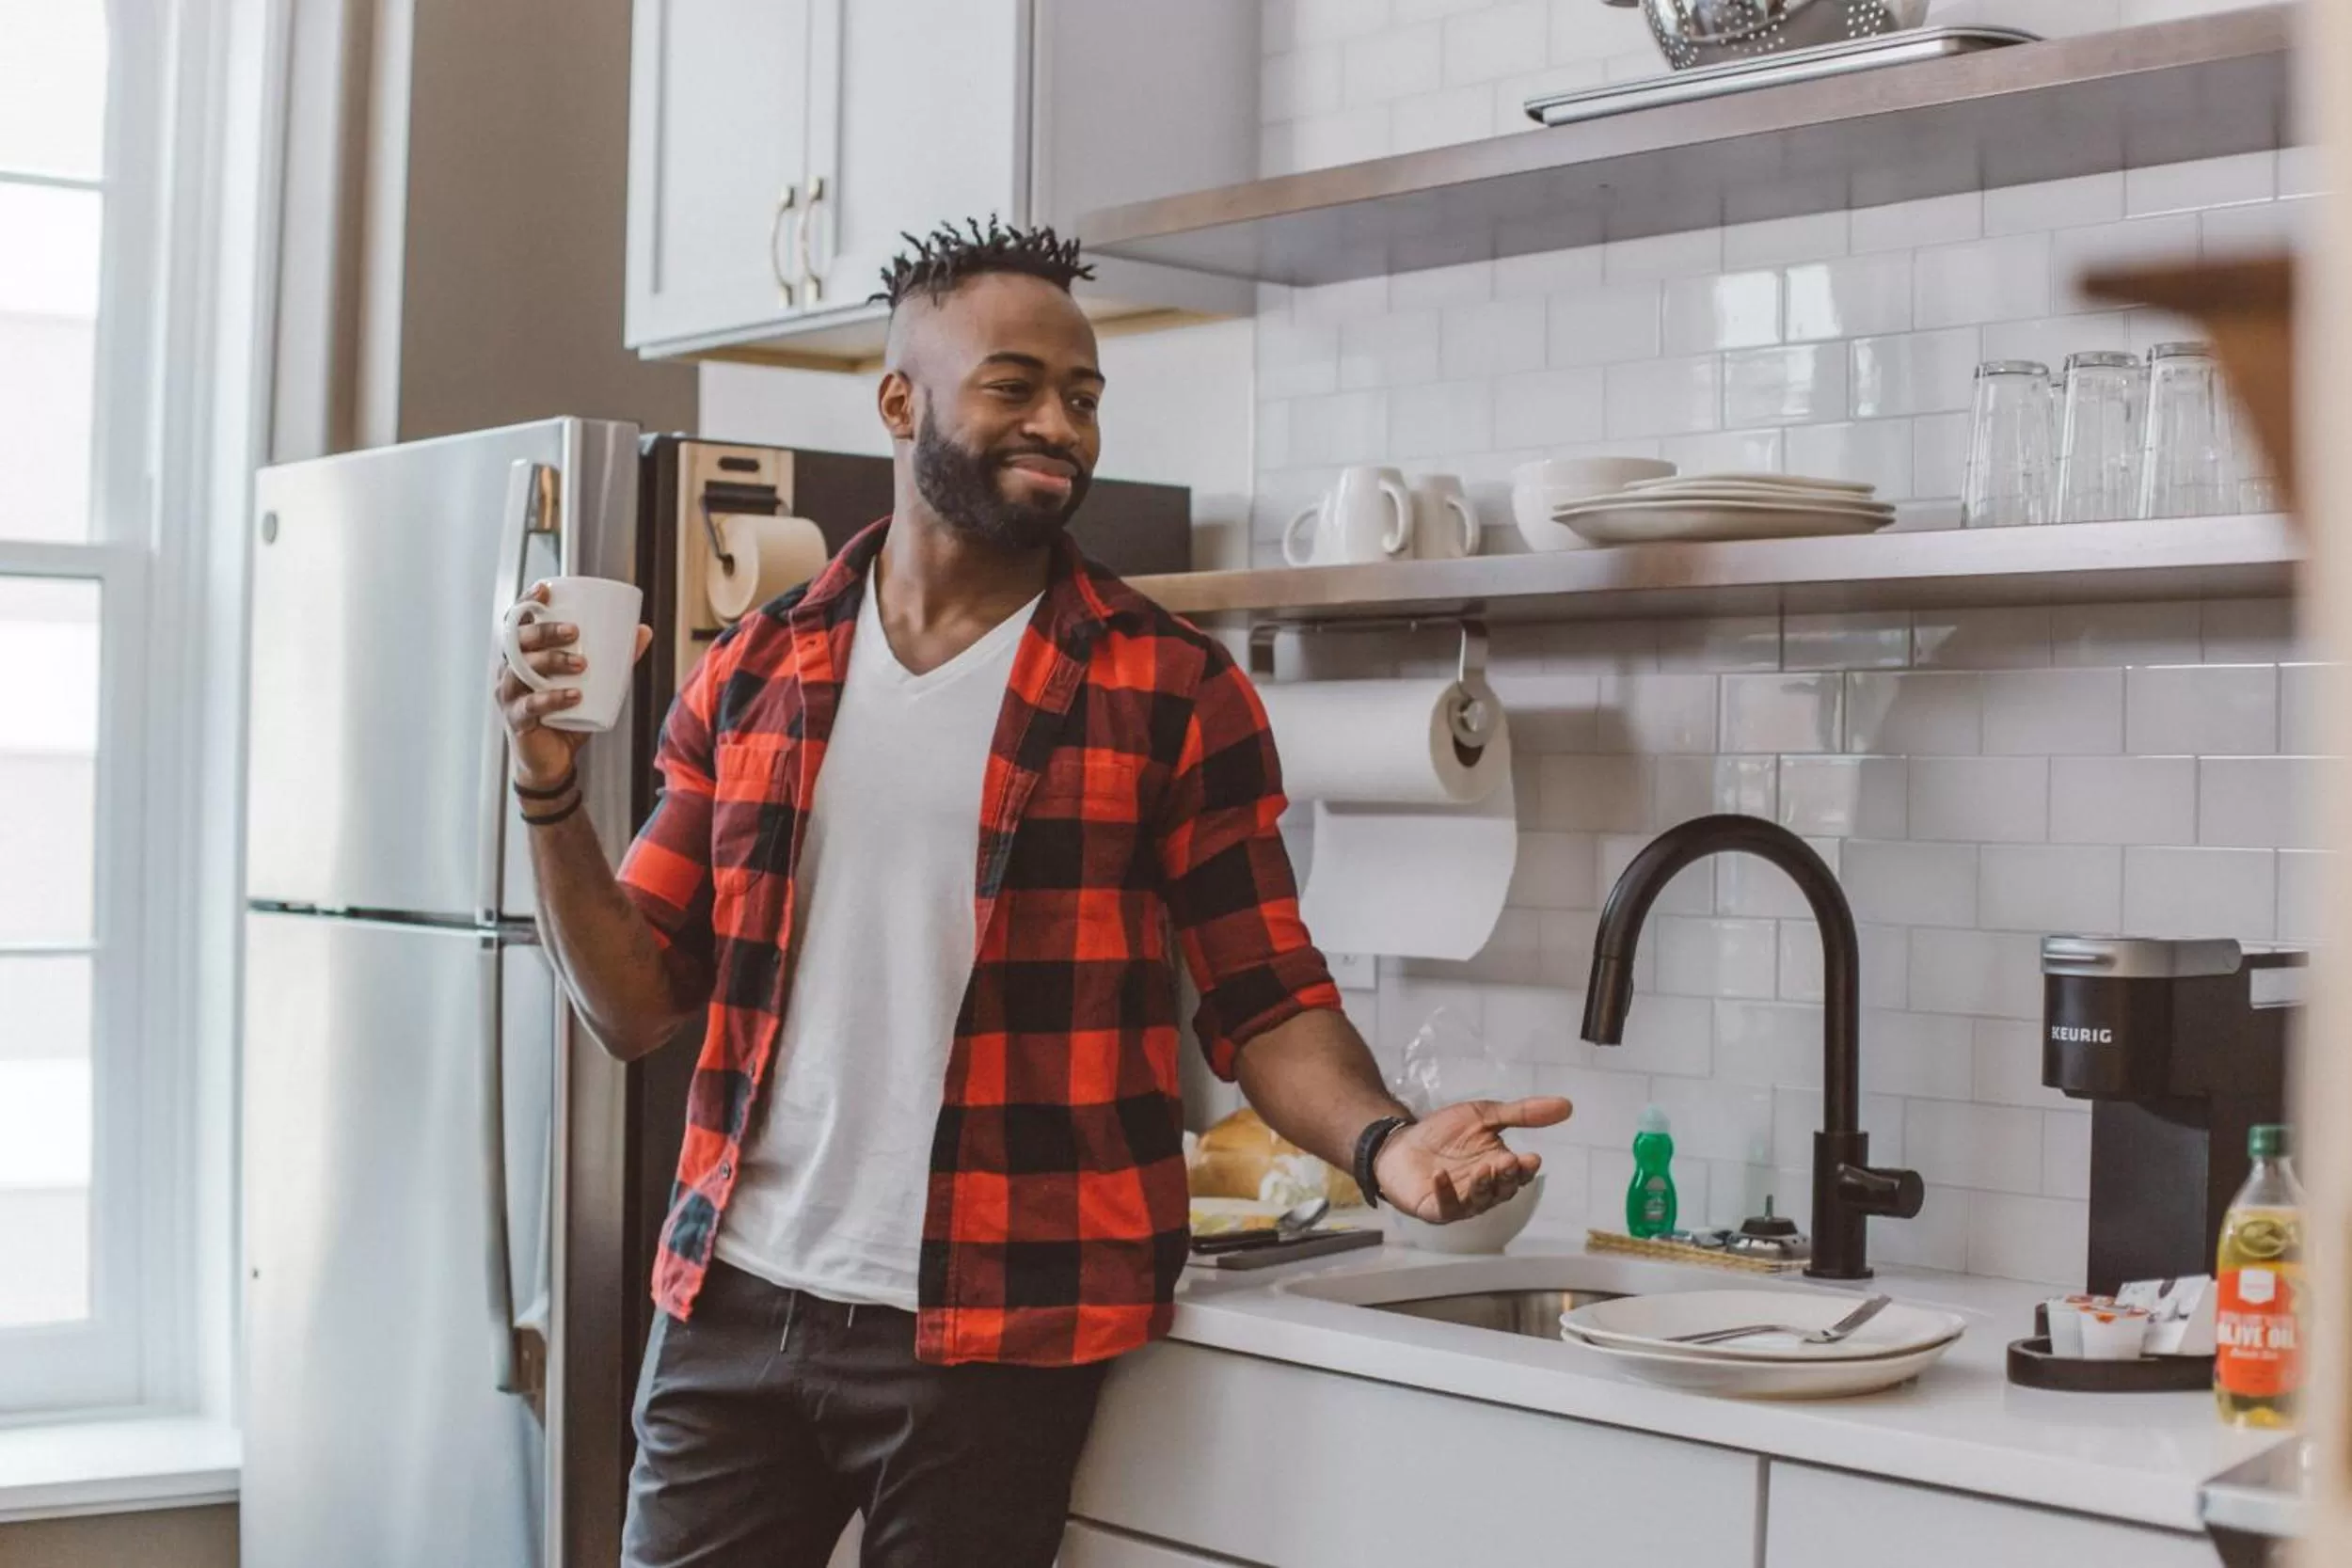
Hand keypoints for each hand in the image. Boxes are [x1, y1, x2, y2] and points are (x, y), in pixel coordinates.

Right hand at [493, 581, 654, 790]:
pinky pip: (530, 706)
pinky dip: (552, 699)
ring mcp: (509, 696)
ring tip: (582, 663)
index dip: (526, 603)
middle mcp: (509, 671)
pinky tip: (574, 695)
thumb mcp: (593, 682)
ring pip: (521, 671)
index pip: (516, 622)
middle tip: (576, 631)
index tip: (545, 590)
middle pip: (518, 642)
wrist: (553, 760)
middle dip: (545, 632)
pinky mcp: (516, 720)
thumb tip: (643, 631)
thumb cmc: (568, 714)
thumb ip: (616, 658)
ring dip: (552, 662)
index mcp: (523, 655)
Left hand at [1373, 1096, 1572, 1223]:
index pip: (1519, 1174)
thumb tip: (1567, 1105)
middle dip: (1505, 1178)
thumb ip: (1522, 1114)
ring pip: (1477, 1201)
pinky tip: (1441, 1176)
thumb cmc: (1444, 1132)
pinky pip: (1443, 1205)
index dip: (1525, 1169)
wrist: (1401, 1142)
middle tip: (1506, 1162)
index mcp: (1498, 1168)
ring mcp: (1459, 1201)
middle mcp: (1483, 1190)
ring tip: (1483, 1170)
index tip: (1532, 1158)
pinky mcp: (1434, 1208)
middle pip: (1501, 1190)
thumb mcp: (1485, 1115)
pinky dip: (1445, 1192)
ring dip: (1482, 1187)